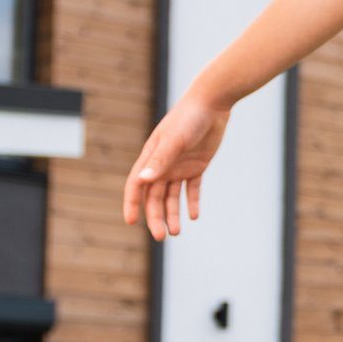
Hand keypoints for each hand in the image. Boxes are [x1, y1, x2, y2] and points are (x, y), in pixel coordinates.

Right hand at [124, 94, 231, 240]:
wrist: (211, 105)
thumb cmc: (188, 119)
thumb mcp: (174, 140)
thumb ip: (160, 160)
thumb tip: (143, 181)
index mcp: (151, 158)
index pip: (136, 186)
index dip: (132, 204)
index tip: (131, 222)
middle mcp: (162, 165)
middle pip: (154, 196)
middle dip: (156, 217)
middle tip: (162, 236)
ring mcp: (179, 166)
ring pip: (172, 196)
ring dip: (172, 214)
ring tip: (176, 232)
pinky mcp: (197, 166)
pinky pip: (192, 189)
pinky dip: (191, 202)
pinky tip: (193, 216)